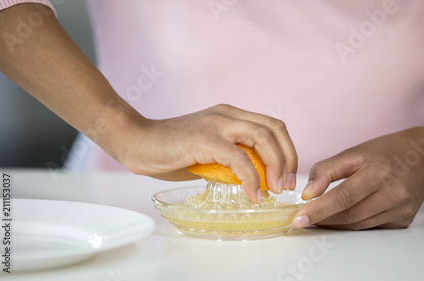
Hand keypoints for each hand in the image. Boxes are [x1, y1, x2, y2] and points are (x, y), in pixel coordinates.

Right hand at [118, 104, 297, 202]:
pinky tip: (253, 194)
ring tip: (275, 190)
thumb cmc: (168, 150)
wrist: (136, 141)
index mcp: (229, 115)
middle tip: (286, 185)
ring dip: (276, 166)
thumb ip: (229, 158)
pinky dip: (252, 179)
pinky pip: (239, 158)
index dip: (286, 150)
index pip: (271, 126)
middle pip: (274, 129)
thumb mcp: (207, 151)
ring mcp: (216, 124)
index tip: (285, 175)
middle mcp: (227, 114)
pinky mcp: (205, 139)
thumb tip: (251, 178)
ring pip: (262, 138)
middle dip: (288, 158)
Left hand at [292, 127, 423, 229]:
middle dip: (322, 219)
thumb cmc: (384, 152)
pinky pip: (370, 227)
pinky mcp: (404, 220)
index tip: (299, 219)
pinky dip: (352, 223)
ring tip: (318, 216)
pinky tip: (342, 215)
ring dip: (335, 223)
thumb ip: (326, 170)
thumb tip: (307, 194)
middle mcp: (393, 193)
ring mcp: (401, 210)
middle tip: (302, 219)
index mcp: (379, 172)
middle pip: (350, 215)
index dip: (319, 210)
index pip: (344, 197)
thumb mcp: (353, 152)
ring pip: (358, 225)